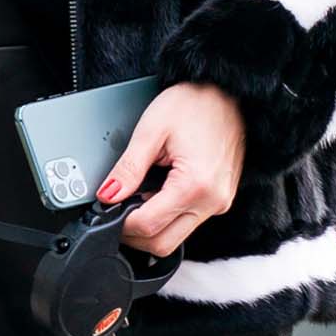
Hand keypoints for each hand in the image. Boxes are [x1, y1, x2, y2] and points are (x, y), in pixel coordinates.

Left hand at [99, 82, 244, 255]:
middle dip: (133, 234)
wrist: (229, 92)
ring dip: (150, 227)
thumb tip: (108, 195)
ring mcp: (219, 203)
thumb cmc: (196, 103)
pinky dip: (166, 217)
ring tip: (136, 198)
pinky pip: (187, 223)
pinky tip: (155, 195)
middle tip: (115, 210)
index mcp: (196, 185)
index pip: (148, 226)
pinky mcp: (219, 200)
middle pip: (163, 244)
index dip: (119, 223)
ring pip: (175, 238)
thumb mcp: (152, 130)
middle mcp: (212, 201)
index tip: (106, 209)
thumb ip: (128, 168)